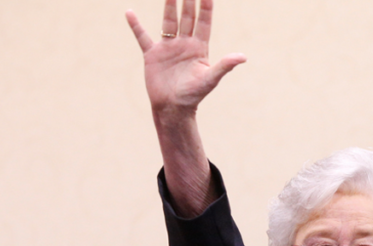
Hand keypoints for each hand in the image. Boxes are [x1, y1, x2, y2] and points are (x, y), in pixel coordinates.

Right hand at [127, 0, 245, 115]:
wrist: (173, 108)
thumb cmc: (193, 96)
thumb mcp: (210, 79)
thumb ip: (225, 66)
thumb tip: (243, 57)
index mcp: (199, 48)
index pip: (204, 22)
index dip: (206, 7)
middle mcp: (184, 44)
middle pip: (187, 17)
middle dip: (188, 0)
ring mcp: (168, 48)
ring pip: (168, 22)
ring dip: (169, 6)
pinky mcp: (152, 55)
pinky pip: (142, 37)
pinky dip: (136, 26)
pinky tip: (129, 13)